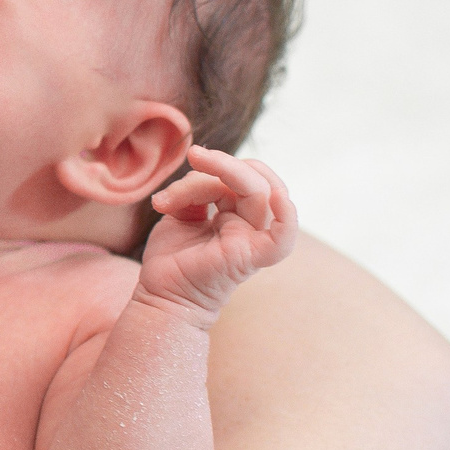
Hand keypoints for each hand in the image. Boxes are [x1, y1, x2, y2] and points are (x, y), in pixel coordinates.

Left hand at [138, 147, 296, 320]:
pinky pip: (283, 239)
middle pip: (254, 180)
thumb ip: (195, 189)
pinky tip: (279, 198)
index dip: (217, 164)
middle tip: (195, 154)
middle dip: (224, 163)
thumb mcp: (179, 211)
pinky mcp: (250, 257)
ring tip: (194, 168)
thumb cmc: (172, 258)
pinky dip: (288, 217)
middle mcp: (250, 225)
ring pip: (258, 194)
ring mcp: (252, 240)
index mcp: (237, 213)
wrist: (161, 295)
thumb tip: (200, 169)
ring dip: (225, 173)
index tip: (191, 158)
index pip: (239, 177)